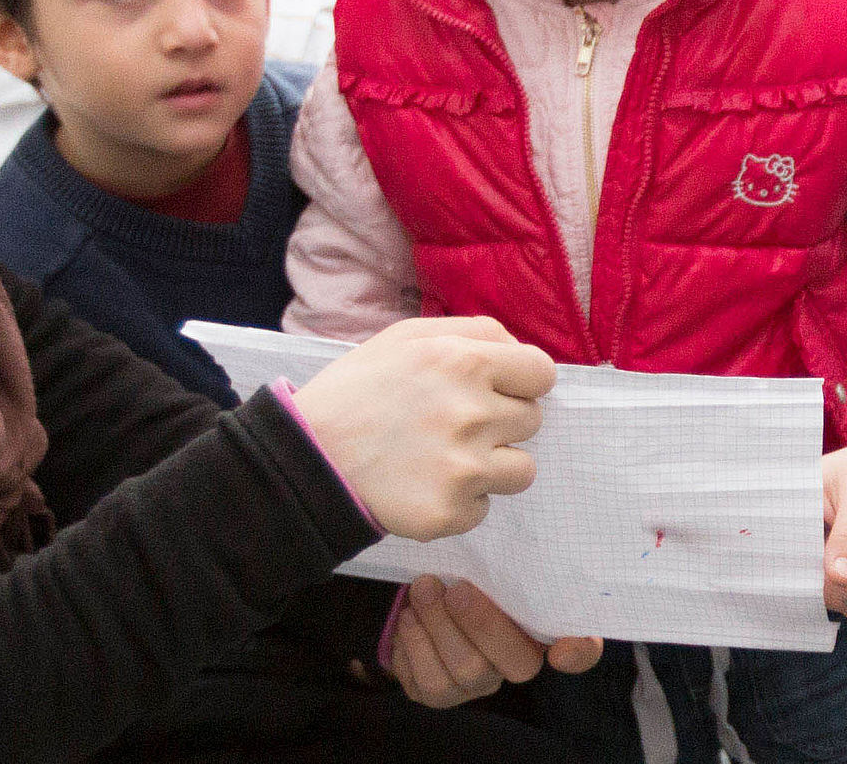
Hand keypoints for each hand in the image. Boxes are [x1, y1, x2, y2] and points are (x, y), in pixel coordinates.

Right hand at [291, 316, 556, 539]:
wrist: (304, 458)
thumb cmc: (359, 390)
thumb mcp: (409, 337)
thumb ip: (476, 333)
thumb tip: (521, 352)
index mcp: (464, 362)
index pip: (542, 373)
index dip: (521, 382)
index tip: (496, 390)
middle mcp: (472, 413)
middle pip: (532, 420)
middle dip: (501, 421)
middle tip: (453, 424)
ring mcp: (464, 467)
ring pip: (522, 470)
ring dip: (492, 466)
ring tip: (444, 457)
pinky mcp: (450, 512)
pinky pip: (484, 507)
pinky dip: (461, 501)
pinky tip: (423, 484)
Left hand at [387, 576, 602, 708]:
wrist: (420, 593)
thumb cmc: (466, 571)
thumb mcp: (489, 561)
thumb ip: (506, 562)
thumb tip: (516, 511)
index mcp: (544, 627)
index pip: (583, 651)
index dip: (579, 653)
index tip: (562, 650)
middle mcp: (518, 663)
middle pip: (516, 664)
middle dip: (481, 624)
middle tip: (455, 588)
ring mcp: (480, 684)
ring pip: (467, 671)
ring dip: (439, 628)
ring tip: (422, 590)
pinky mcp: (440, 695)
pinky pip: (428, 684)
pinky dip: (413, 646)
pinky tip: (409, 618)